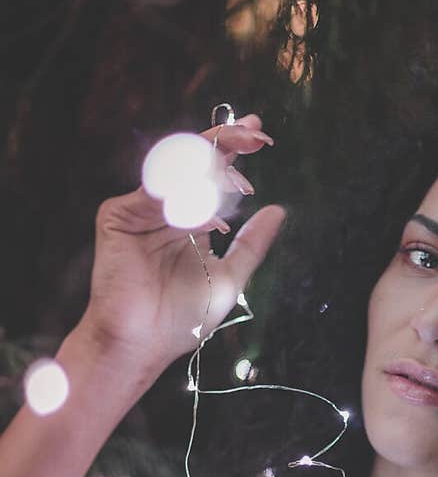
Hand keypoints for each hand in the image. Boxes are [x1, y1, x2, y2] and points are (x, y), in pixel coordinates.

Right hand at [81, 113, 285, 379]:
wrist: (145, 344)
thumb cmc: (182, 319)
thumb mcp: (230, 277)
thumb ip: (252, 244)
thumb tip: (279, 211)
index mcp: (191, 219)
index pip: (212, 175)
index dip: (234, 151)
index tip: (259, 133)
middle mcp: (165, 208)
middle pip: (195, 163)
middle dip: (227, 145)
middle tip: (255, 134)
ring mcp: (140, 209)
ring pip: (177, 173)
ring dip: (211, 172)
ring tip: (241, 182)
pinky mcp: (119, 215)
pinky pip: (155, 196)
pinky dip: (184, 201)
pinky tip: (211, 216)